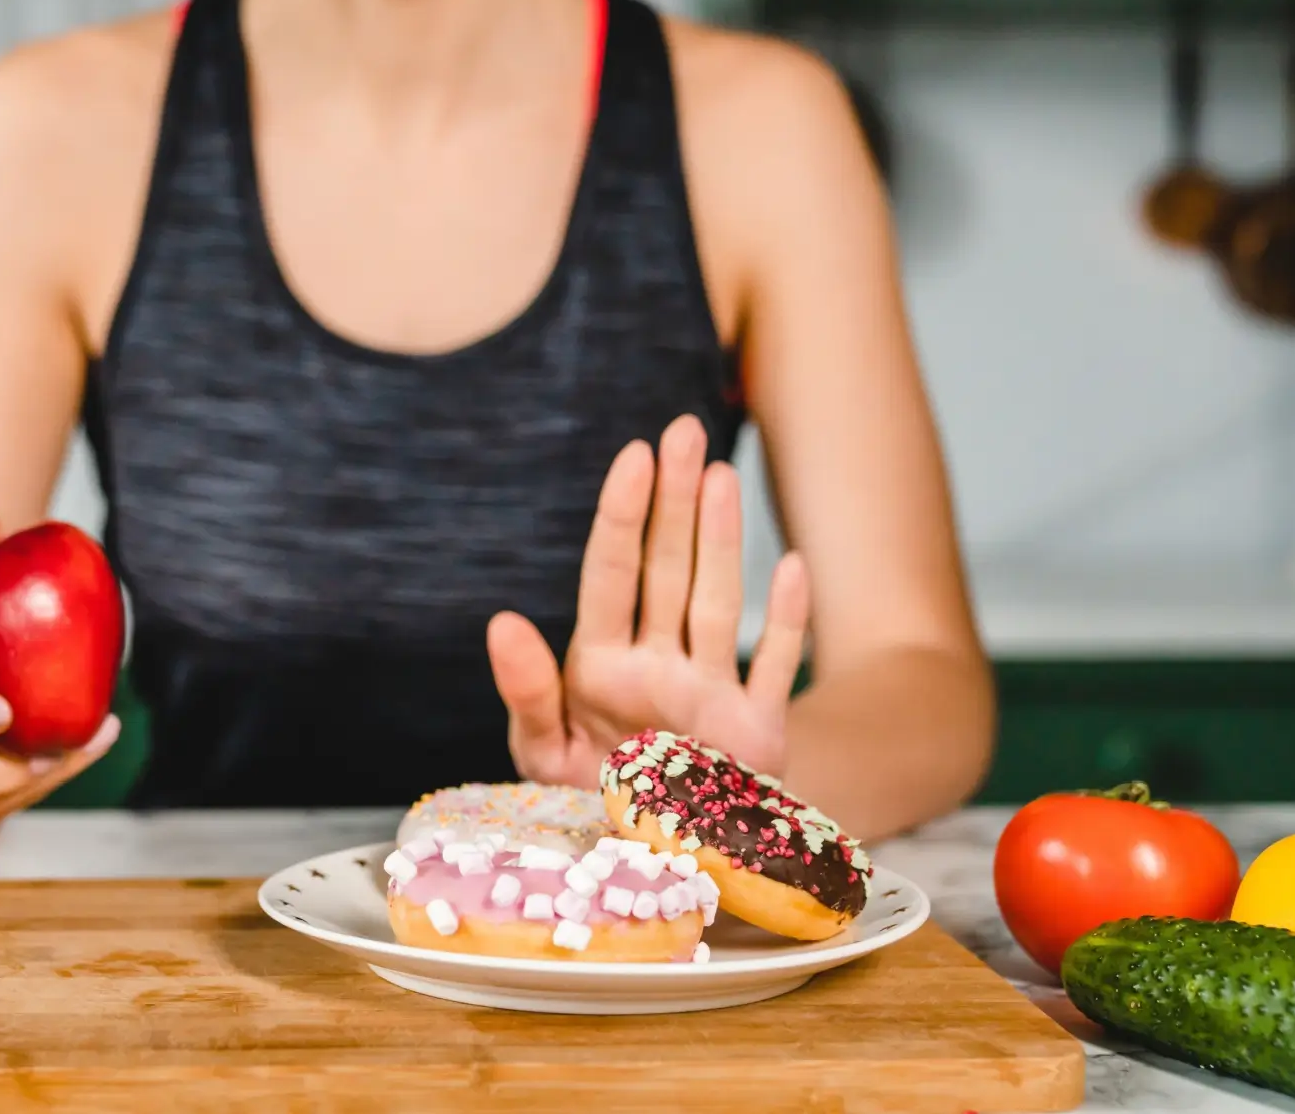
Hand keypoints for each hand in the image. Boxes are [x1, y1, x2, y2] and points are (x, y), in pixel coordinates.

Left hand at [488, 414, 810, 788]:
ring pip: (715, 602)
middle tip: (684, 429)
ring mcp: (710, 693)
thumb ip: (526, 690)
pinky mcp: (756, 733)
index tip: (633, 455)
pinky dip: (785, 622)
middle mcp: (658, 666)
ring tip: (719, 473)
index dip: (621, 516)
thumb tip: (502, 620)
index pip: (611, 576)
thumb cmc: (590, 802)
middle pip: (666, 569)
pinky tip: (792, 566)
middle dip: (674, 500)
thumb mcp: (542, 754)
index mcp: (600, 666)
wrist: (657, 867)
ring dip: (721, 540)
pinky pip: (774, 668)